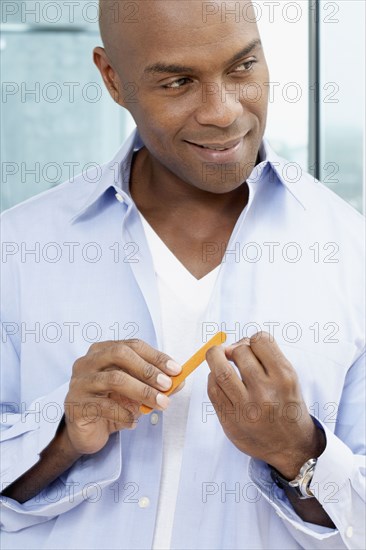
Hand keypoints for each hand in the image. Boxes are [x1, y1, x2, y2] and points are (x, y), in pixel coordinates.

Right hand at [64, 339, 181, 455]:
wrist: (85, 432)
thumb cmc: (110, 404)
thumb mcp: (136, 392)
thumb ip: (156, 384)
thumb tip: (180, 380)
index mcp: (103, 351)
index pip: (132, 345)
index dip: (156, 356)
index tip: (176, 370)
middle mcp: (88, 362)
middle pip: (120, 355)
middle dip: (148, 370)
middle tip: (167, 386)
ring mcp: (79, 382)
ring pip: (114, 379)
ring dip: (142, 392)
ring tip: (160, 404)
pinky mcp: (75, 404)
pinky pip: (104, 406)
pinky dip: (124, 413)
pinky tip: (134, 421)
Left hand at [206, 332, 324, 478]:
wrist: (292, 448)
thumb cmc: (287, 406)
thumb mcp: (289, 379)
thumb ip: (266, 359)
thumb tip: (233, 344)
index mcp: (284, 377)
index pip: (261, 341)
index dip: (251, 340)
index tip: (249, 347)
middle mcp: (266, 392)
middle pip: (239, 352)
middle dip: (233, 349)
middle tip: (233, 355)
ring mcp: (246, 408)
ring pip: (220, 369)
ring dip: (215, 357)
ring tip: (218, 357)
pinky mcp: (231, 421)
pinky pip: (213, 389)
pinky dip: (212, 378)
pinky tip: (218, 379)